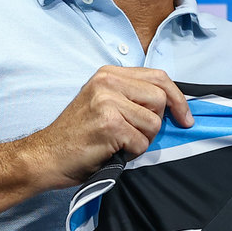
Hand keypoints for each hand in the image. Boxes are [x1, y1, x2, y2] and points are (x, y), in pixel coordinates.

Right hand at [26, 67, 191, 187]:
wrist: (47, 156)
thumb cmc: (78, 136)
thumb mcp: (103, 103)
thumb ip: (132, 97)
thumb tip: (172, 105)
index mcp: (108, 74)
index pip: (158, 77)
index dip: (177, 98)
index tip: (184, 117)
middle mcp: (107, 82)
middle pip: (160, 99)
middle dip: (156, 122)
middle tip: (136, 134)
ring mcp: (107, 102)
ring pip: (154, 123)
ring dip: (142, 140)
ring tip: (119, 142)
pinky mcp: (109, 124)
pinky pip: (141, 142)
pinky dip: (132, 152)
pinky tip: (112, 151)